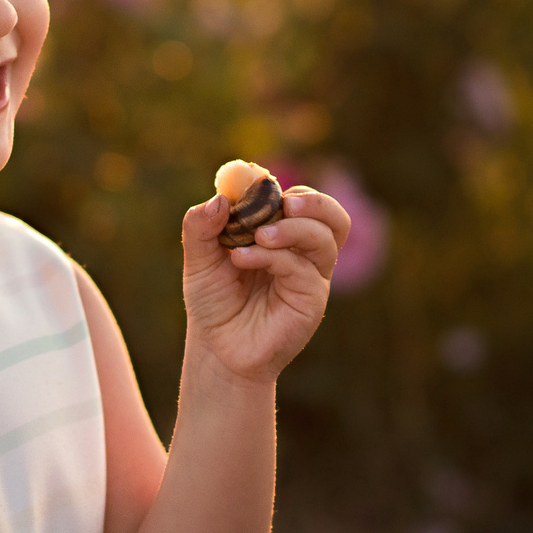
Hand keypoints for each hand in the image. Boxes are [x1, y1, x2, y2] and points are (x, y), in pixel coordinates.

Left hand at [180, 182, 350, 384]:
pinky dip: (273, 257)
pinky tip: (242, 259)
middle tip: (284, 202)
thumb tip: (218, 199)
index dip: (286, 189)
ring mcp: (311, 278)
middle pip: (333, 217)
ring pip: (324, 239)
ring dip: (292, 229)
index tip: (258, 183)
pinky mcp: (310, 301)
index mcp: (286, 235)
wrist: (216, 349)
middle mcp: (305, 254)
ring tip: (257, 236)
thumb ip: (200, 227)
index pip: (304, 201)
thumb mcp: (199, 259)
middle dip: (314, 202)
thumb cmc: (214, 302)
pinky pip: (303, 269)